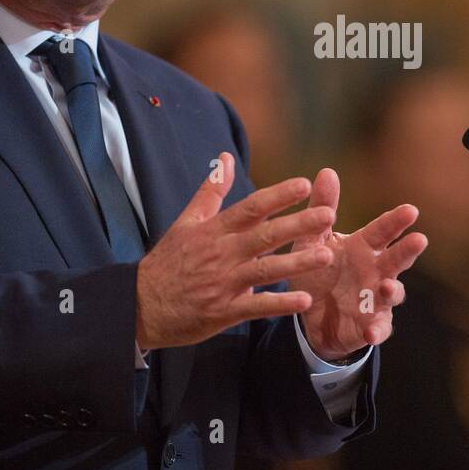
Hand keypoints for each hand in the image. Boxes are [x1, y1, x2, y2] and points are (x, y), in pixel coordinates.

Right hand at [135, 152, 335, 349]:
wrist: (140, 305)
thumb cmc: (168, 261)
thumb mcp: (186, 221)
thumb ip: (211, 190)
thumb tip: (226, 158)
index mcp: (214, 231)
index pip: (250, 208)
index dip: (277, 196)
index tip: (304, 185)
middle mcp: (221, 254)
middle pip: (264, 236)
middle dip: (297, 224)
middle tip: (328, 215)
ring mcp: (223, 284)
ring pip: (265, 271)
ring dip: (296, 263)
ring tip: (326, 254)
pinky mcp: (223, 311)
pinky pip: (256, 308)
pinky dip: (280, 305)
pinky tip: (305, 300)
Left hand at [289, 168, 427, 360]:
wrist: (313, 316)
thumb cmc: (319, 271)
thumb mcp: (313, 241)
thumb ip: (321, 209)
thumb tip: (327, 171)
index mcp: (364, 247)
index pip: (383, 231)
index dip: (396, 221)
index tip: (410, 210)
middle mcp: (376, 271)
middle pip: (396, 258)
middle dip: (407, 250)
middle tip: (419, 239)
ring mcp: (376, 299)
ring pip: (393, 293)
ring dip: (392, 291)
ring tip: (386, 288)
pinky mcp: (371, 325)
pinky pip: (378, 329)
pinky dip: (377, 331)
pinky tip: (371, 333)